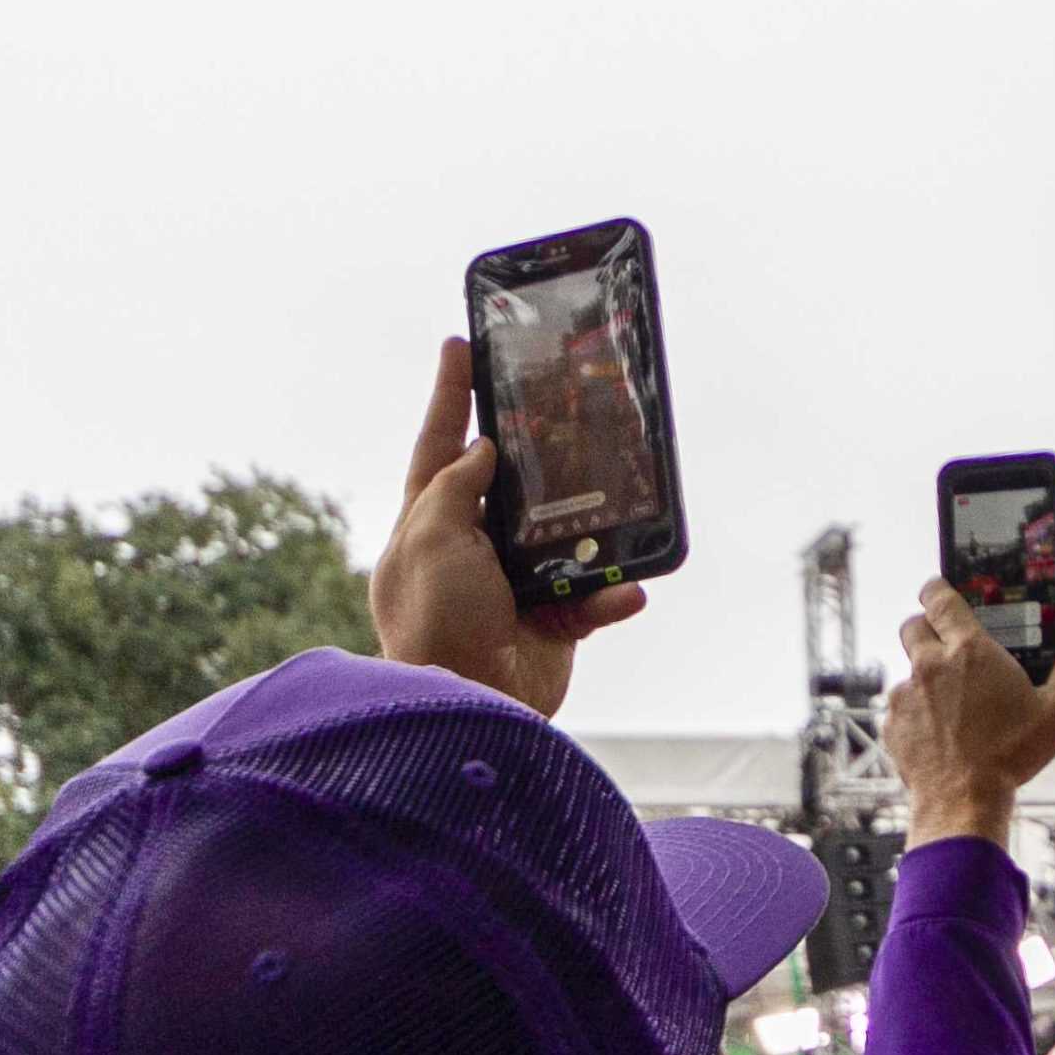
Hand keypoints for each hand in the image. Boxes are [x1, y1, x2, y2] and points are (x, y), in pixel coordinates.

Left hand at [370, 337, 645, 718]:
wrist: (471, 710)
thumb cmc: (437, 621)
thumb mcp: (431, 539)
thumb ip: (454, 488)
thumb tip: (479, 453)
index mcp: (425, 529)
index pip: (437, 448)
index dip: (448, 396)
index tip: (459, 344)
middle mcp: (468, 553)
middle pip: (508, 485)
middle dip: (539, 450)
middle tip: (565, 404)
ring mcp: (513, 588)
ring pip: (563, 538)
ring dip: (595, 530)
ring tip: (623, 503)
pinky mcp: (553, 625)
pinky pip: (594, 599)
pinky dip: (613, 596)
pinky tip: (629, 590)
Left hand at [889, 577, 1054, 847]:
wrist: (962, 800)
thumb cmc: (1011, 754)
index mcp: (969, 650)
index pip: (940, 598)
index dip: (937, 588)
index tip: (938, 588)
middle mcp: (930, 665)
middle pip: (913, 626)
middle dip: (926, 627)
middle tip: (946, 642)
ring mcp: (906, 696)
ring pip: (908, 672)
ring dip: (925, 679)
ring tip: (951, 704)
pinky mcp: (893, 726)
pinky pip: (901, 710)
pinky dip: (916, 716)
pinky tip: (939, 735)